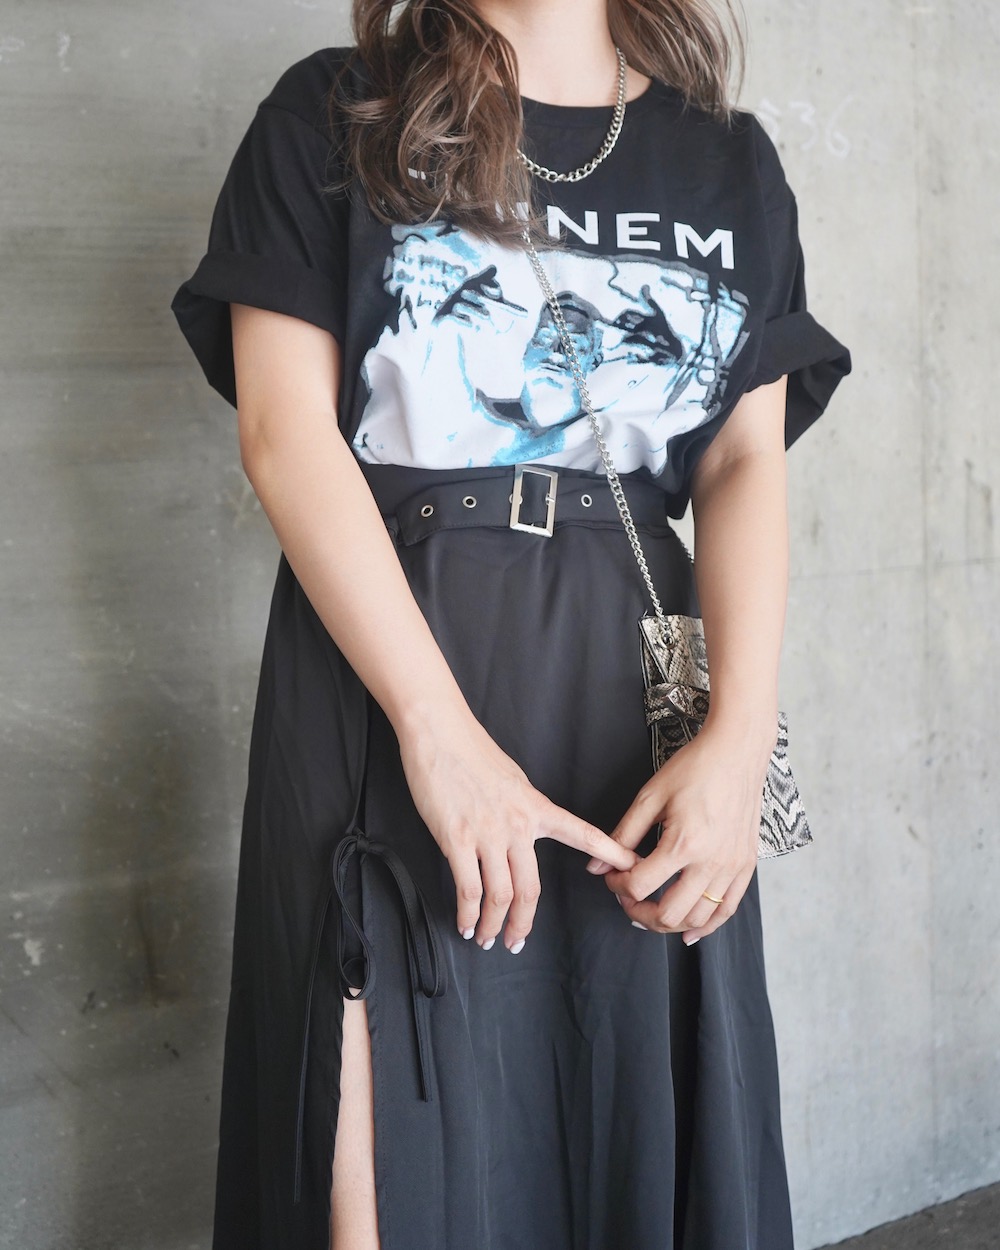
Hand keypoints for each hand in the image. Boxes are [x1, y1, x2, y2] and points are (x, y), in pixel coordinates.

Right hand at [398, 710, 638, 952]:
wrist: (439, 732)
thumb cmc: (470, 751)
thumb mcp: (512, 778)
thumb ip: (524, 806)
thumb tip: (525, 827)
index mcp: (536, 807)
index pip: (580, 833)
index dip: (608, 852)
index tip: (630, 868)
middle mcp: (518, 825)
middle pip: (531, 888)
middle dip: (524, 923)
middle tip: (517, 942)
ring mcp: (488, 833)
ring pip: (501, 895)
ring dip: (494, 925)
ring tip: (487, 939)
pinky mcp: (458, 838)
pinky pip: (469, 888)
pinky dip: (468, 914)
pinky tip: (465, 924)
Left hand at [590, 722, 772, 942]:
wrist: (737, 751)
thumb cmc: (694, 768)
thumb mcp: (650, 796)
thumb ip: (622, 834)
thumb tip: (596, 866)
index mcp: (683, 844)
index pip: (640, 887)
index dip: (617, 886)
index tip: (611, 876)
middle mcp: (711, 863)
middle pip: (669, 915)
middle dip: (639, 913)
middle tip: (627, 899)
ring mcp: (732, 867)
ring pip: (698, 919)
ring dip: (669, 923)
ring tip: (652, 911)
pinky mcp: (746, 866)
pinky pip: (726, 910)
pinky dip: (706, 925)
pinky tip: (689, 931)